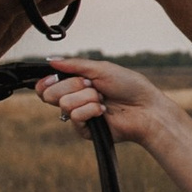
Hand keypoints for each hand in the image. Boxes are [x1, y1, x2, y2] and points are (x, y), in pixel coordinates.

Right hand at [37, 59, 158, 138]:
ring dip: (87, 97)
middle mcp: (75, 100)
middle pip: (49, 95)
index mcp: (76, 84)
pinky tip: (103, 110)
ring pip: (64, 104)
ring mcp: (80, 116)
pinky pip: (75, 117)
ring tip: (102, 98)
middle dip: (71, 85)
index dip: (45, 81)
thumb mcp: (101, 68)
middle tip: (91, 85)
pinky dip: (91, 109)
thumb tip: (51, 60)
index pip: (47, 86)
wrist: (145, 107)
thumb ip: (74, 65)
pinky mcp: (85, 131)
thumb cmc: (129, 86)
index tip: (53, 77)